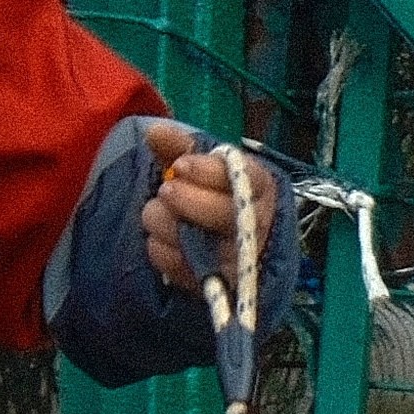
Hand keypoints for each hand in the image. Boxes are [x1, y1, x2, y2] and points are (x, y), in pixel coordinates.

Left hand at [136, 118, 248, 287]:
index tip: (179, 165)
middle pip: (221, 212)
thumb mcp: (205, 167)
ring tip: (156, 213)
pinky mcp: (215, 282)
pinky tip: (159, 239)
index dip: (206, 171)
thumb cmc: (219, 196)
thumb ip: (181, 146)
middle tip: (165, 191)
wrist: (233, 247)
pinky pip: (178, 266)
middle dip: (185, 199)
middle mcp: (255, 223)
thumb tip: (153, 131)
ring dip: (163, 223)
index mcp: (259, 185)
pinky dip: (160, 250)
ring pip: (195, 240)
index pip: (242, 176)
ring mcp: (236, 257)